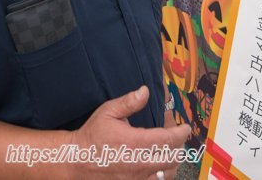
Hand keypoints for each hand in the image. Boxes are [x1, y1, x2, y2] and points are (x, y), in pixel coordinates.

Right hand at [68, 86, 190, 178]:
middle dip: (179, 146)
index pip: (169, 139)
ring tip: (169, 150)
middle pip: (173, 157)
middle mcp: (139, 163)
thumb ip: (129, 102)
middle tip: (176, 136)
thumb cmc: (92, 135)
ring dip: (172, 161)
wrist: (76, 160)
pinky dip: (161, 174)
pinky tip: (158, 165)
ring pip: (167, 174)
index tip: (185, 127)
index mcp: (135, 142)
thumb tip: (145, 91)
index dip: (181, 132)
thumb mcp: (108, 112)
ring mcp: (136, 178)